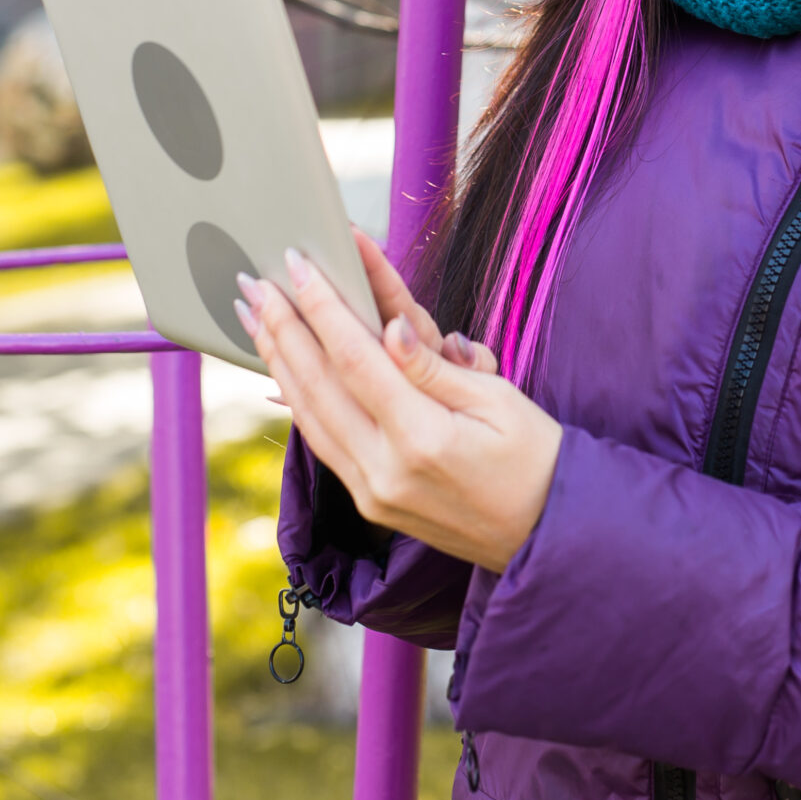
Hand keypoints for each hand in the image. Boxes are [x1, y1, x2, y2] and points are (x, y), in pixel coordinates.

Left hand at [240, 246, 560, 572]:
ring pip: (308, 416)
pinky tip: (282, 368)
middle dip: (281, 328)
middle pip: (317, 386)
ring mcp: (372, 493)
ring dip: (277, 361)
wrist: (548, 535)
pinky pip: (321, 442)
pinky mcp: (370, 502)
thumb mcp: (500, 400)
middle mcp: (386, 472)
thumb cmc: (536, 458)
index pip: (356, 359)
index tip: (298, 264)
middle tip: (254, 282)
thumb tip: (391, 328)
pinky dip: (297, 399)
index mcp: (424, 439)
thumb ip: (436, 367)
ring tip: (253, 317)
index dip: (322, 307)